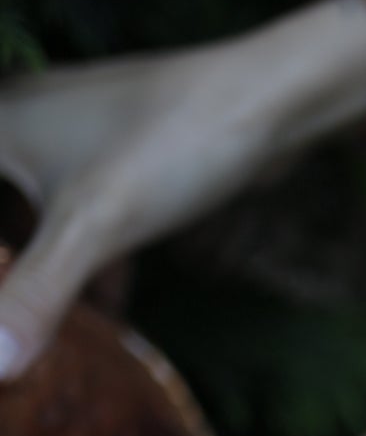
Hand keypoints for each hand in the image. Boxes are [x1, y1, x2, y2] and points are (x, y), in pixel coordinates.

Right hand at [0, 16, 360, 377]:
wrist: (270, 97)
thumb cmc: (173, 144)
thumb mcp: (94, 226)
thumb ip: (35, 294)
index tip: (3, 315)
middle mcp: (20, 121)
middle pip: (3, 207)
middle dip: (12, 276)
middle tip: (15, 337)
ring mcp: (68, 138)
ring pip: (31, 212)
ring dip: (36, 271)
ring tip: (39, 332)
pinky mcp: (117, 161)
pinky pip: (78, 218)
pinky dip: (81, 263)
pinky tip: (107, 311)